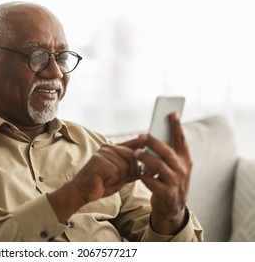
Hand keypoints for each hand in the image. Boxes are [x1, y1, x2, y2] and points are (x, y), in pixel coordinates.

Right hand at [48, 138, 143, 223]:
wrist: (83, 191)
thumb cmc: (101, 183)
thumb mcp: (121, 176)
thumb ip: (133, 169)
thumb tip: (151, 166)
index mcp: (113, 148)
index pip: (133, 143)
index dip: (144, 145)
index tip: (153, 150)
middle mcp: (108, 147)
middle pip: (132, 156)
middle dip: (131, 171)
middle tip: (119, 179)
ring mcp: (103, 153)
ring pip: (125, 165)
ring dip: (120, 177)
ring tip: (108, 180)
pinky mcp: (99, 161)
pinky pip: (116, 171)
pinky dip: (112, 180)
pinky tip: (103, 181)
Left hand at [135, 112, 191, 234]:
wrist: (173, 207)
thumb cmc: (170, 180)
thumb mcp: (174, 167)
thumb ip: (167, 153)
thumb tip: (152, 134)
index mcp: (185, 160)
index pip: (181, 140)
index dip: (176, 126)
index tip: (172, 113)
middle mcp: (182, 169)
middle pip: (167, 152)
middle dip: (154, 142)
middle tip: (141, 135)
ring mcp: (175, 182)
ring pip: (159, 166)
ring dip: (146, 158)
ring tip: (136, 153)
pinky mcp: (166, 193)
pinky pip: (152, 182)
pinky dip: (144, 176)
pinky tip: (138, 172)